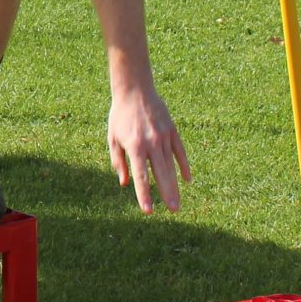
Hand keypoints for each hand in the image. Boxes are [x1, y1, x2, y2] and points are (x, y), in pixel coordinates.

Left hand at [107, 83, 189, 212]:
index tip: (148, 210)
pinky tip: (187, 180)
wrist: (135, 91)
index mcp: (134, 147)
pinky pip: (180, 152)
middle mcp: (151, 144)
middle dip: (167, 193)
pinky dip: (184, 166)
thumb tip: (125, 183)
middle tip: (173, 210)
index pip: (140, 176)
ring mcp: (164, 137)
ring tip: (177, 203)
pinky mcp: (172, 131)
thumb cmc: (120, 117)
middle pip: (161, 174)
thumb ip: (118, 161)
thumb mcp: (113, 139)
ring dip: (175, 185)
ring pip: (171, 166)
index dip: (144, 194)